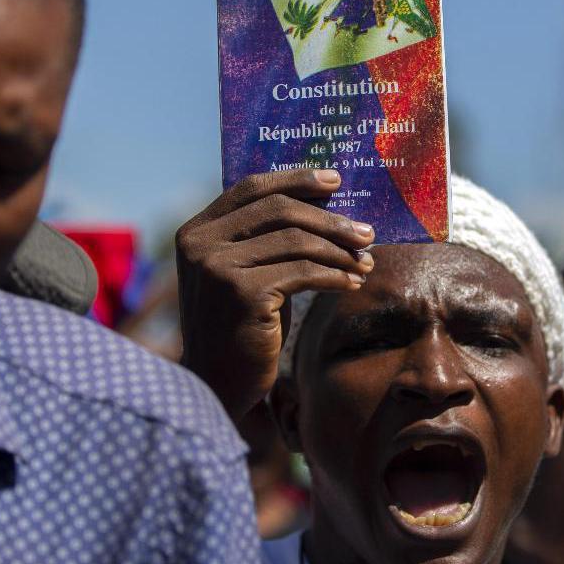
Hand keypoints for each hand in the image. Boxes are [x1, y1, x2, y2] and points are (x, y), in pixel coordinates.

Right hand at [175, 169, 374, 420]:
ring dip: (339, 251)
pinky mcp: (242, 294)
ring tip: (365, 261)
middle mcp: (201, 244)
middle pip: (279, 210)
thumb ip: (267, 237)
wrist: (218, 384)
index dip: (295, 180)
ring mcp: (218, 268)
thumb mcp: (247, 272)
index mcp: (197, 231)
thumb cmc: (242, 325)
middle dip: (330, 219)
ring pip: (296, 241)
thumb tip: (326, 199)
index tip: (334, 180)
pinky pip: (303, 273)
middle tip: (367, 232)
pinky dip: (334, 276)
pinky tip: (351, 283)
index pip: (251, 188)